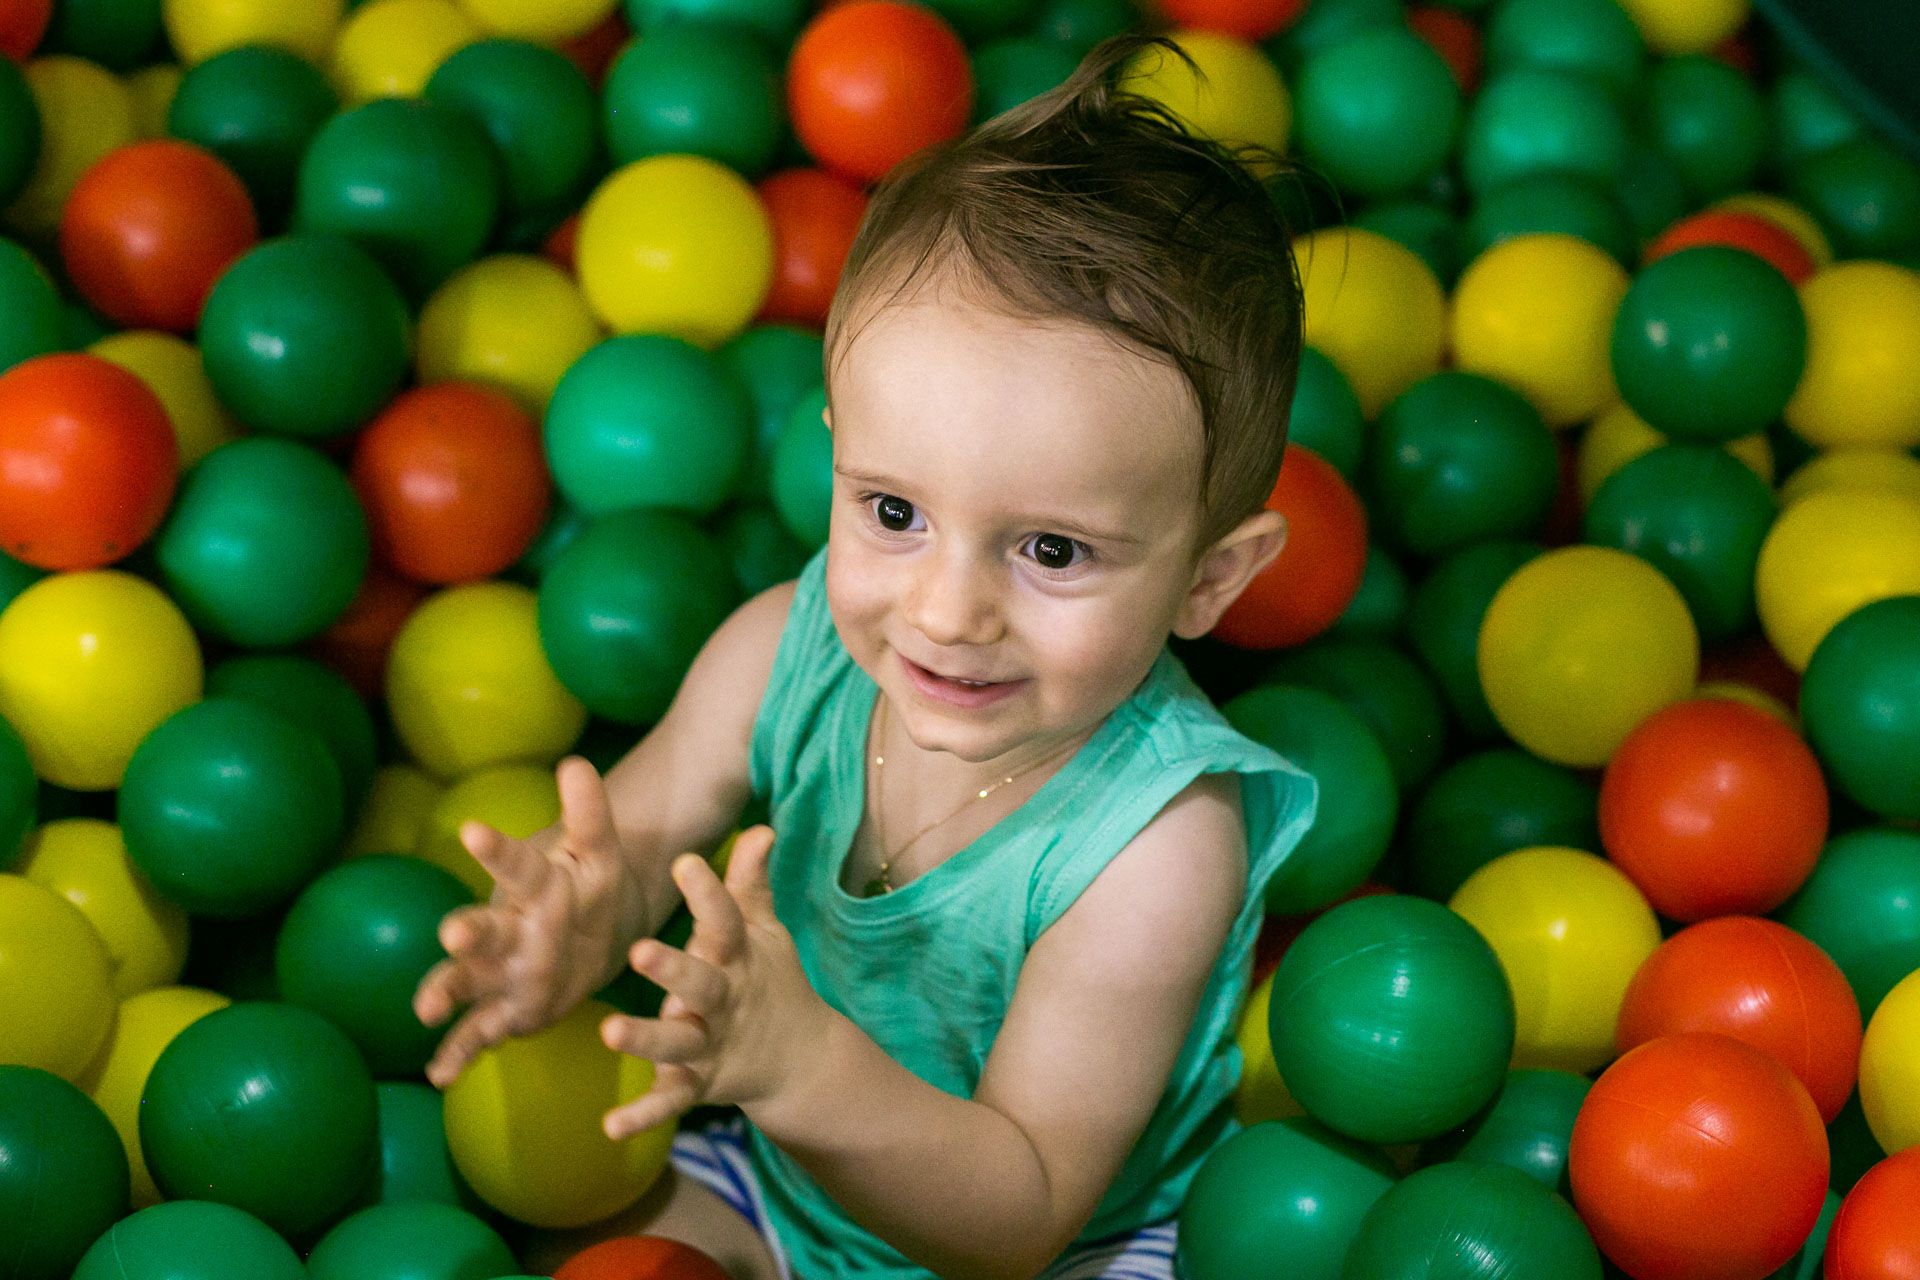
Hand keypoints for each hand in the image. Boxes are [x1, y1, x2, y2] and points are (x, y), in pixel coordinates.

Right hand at [414, 756, 646, 1087]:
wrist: (592, 930)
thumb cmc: (589, 885)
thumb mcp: (600, 851)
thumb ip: (589, 813)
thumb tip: (576, 763)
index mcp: (533, 884)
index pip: (517, 864)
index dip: (496, 849)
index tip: (473, 831)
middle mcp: (506, 928)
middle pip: (485, 927)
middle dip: (470, 931)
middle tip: (453, 932)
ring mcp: (500, 971)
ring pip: (468, 979)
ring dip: (447, 991)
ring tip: (428, 1007)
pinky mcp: (506, 1010)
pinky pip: (478, 1031)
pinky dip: (459, 1051)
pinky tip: (440, 1073)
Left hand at [598, 824, 834, 1139]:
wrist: (800, 1058)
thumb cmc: (767, 978)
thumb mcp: (763, 931)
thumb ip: (752, 884)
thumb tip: (760, 827)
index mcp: (737, 957)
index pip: (726, 921)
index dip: (708, 893)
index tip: (685, 863)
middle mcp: (724, 1000)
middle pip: (701, 984)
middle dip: (673, 969)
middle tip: (639, 951)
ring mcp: (711, 1045)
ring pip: (677, 1043)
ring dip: (646, 1039)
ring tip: (609, 1032)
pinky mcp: (698, 1085)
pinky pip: (668, 1101)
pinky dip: (642, 1115)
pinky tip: (609, 1127)